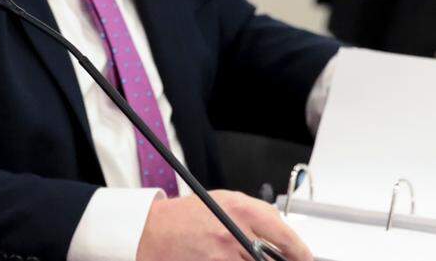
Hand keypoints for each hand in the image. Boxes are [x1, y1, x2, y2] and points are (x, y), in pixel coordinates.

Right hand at [136, 191, 311, 260]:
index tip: (304, 259)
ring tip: (241, 255)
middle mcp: (235, 232)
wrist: (153, 232)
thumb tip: (284, 236)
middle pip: (275, 258)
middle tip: (279, 260)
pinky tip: (229, 258)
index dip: (301, 253)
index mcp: (242, 209)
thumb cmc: (186, 216)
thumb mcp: (224, 201)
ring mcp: (225, 255)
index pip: (286, 238)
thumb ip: (256, 214)